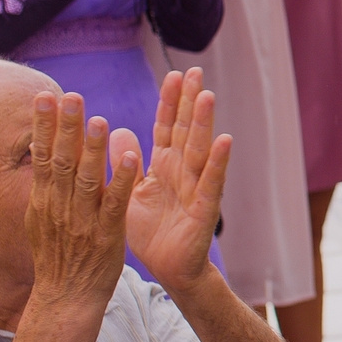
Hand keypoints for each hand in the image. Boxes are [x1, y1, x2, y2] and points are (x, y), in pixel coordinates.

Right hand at [21, 91, 133, 315]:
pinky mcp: (107, 235)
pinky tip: (130, 158)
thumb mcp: (42, 219)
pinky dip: (121, 180)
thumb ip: (46, 186)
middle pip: (61, 161)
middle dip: (65, 127)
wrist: (67, 298)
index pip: (43, 156)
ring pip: (88, 179)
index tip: (45, 96)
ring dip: (94, 149)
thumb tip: (44, 152)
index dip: (44, 126)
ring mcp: (82, 221)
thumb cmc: (58, 256)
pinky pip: (115, 204)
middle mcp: (60, 207)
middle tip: (69, 95)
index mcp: (44, 201)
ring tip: (100, 119)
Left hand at [124, 68, 232, 294]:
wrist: (168, 269)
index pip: (167, 127)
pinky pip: (211, 183)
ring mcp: (197, 188)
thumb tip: (117, 128)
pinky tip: (224, 141)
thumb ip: (126, 162)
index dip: (170, 102)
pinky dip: (218, 162)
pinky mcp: (205, 210)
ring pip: (199, 151)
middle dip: (190, 102)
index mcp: (164, 166)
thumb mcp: (130, 192)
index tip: (174, 75)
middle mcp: (183, 172)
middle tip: (194, 72)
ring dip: (204, 124)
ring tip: (207, 96)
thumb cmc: (151, 232)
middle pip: (186, 131)